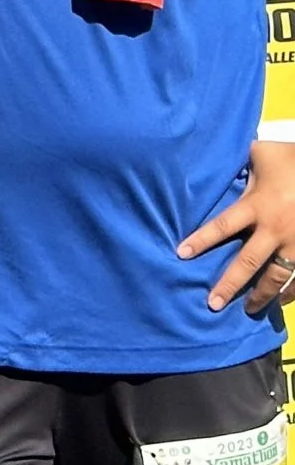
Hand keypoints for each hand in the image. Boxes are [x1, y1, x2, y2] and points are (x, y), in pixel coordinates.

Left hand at [180, 141, 294, 313]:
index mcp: (258, 205)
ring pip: (278, 276)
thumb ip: (242, 164)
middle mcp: (275, 228)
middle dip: (229, 285)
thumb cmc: (293, 158)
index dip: (201, 241)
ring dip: (262, 294)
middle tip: (213, 303)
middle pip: (247, 263)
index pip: (222, 226)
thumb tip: (220, 159)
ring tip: (249, 309)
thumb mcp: (263, 154)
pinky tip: (284, 300)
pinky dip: (294, 290)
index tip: (181, 254)